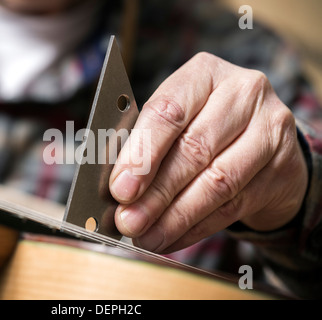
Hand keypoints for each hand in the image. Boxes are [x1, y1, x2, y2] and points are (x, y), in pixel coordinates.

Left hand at [109, 52, 307, 253]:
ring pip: (217, 182)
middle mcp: (243, 93)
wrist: (263, 138)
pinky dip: (196, 227)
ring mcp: (269, 129)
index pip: (169, 111)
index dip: (142, 154)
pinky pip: (233, 206)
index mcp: (205, 74)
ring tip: (147, 236)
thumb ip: (147, 145)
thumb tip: (117, 188)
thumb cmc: (204, 125)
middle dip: (156, 193)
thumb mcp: (177, 120)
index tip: (120, 188)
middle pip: (193, 149)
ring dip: (175, 217)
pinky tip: (172, 237)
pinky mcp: (282, 166)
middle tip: (128, 221)